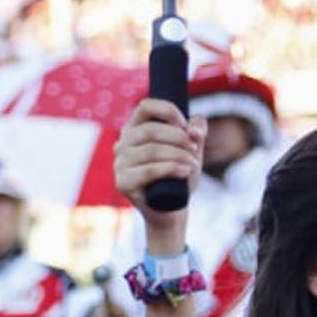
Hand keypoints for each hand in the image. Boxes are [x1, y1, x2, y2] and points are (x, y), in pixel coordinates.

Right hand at [114, 98, 204, 234]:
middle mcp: (123, 143)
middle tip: (195, 149)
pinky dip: (170, 169)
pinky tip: (185, 171)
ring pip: (150, 151)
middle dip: (178, 138)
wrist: (172, 210)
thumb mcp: (191, 151)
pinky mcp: (123, 182)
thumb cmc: (178, 176)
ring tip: (193, 164)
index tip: (185, 125)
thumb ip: (196, 133)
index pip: (146, 106)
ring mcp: (120, 164)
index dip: (168, 111)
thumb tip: (195, 127)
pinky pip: (147, 171)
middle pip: (150, 130)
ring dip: (178, 155)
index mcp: (135, 129)